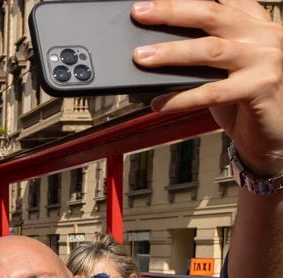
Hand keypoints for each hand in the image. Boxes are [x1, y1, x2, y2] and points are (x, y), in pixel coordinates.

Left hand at [132, 0, 282, 174]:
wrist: (275, 133)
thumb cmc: (244, 101)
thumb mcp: (223, 69)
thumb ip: (201, 52)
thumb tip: (154, 50)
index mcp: (255, 24)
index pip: (221, 0)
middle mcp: (263, 35)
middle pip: (212, 15)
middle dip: (172, 11)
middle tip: (140, 12)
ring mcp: (265, 59)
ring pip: (210, 50)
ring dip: (171, 52)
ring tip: (141, 57)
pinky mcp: (261, 87)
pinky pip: (213, 92)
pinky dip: (182, 98)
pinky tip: (159, 103)